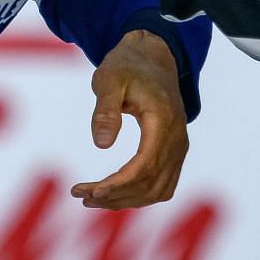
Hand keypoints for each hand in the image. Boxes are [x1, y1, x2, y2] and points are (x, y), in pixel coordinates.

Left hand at [72, 30, 188, 208]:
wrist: (152, 59)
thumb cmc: (127, 66)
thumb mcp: (109, 78)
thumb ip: (105, 110)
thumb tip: (102, 145)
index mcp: (163, 120)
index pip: (144, 166)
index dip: (117, 185)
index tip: (89, 191)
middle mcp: (177, 138)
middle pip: (150, 184)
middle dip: (114, 196)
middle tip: (81, 195)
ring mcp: (179, 148)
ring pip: (157, 190)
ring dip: (125, 200)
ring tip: (91, 198)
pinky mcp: (175, 153)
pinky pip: (162, 186)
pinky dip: (138, 196)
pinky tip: (113, 194)